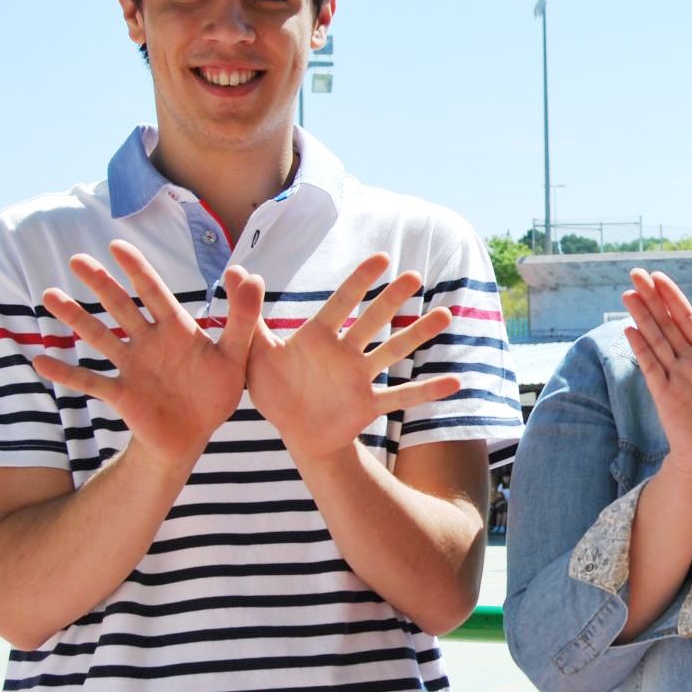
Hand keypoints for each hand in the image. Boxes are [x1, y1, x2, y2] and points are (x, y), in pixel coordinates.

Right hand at [32, 240, 260, 469]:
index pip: (154, 292)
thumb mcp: (236, 354)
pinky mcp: (121, 394)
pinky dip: (66, 373)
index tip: (117, 244)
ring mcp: (131, 367)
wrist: (193, 435)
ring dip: (75, 317)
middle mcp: (148, 343)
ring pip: (99, 336)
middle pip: (121, 307)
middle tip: (78, 259)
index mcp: (176, 330)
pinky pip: (89, 382)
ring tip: (49, 295)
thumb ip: (243, 317)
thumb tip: (252, 274)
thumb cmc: (214, 393)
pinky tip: (39, 360)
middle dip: (100, 283)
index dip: (137, 269)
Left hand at [246, 253, 460, 462]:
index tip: (381, 259)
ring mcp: (360, 379)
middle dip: (392, 300)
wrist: (294, 432)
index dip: (359, 283)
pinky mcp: (368, 405)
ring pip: (392, 353)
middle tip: (414, 277)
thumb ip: (248, 315)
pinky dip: (427, 391)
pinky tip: (455, 383)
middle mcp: (344, 353)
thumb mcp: (256, 353)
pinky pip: (400, 398)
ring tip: (444, 316)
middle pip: (372, 322)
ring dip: (417, 335)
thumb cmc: (275, 389)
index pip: (340, 304)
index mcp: (317, 338)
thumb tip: (236, 271)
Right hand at [622, 269, 691, 485]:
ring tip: (629, 293)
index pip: (690, 319)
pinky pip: (651, 367)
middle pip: (668, 322)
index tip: (660, 277)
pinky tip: (631, 330)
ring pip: (656, 339)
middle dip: (653, 297)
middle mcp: (690, 362)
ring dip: (642, 316)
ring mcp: (675, 376)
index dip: (675, 298)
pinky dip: (641, 349)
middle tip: (637, 272)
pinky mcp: (666, 395)